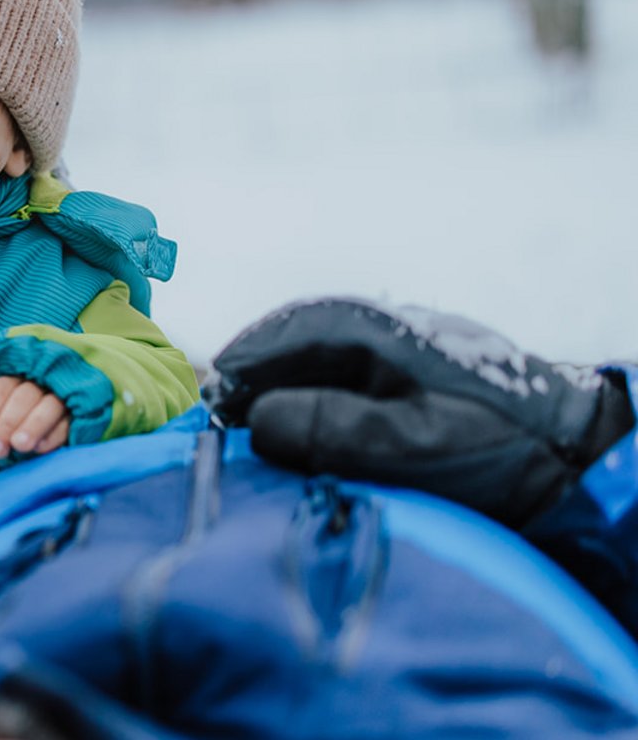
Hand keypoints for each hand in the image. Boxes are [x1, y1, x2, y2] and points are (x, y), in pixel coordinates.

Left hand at [0, 376, 69, 459]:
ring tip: (19, 446)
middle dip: (7, 422)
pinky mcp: (81, 415)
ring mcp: (63, 398)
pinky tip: (41, 448)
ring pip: (50, 406)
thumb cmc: (11, 423)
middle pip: (24, 396)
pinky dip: (55, 434)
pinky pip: (70, 421)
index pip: (1, 387)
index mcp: (15, 378)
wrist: (43, 440)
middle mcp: (40, 383)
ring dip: (33, 425)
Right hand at [209, 296, 633, 526]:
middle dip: (251, 380)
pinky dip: (304, 404)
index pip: (288, 330)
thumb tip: (257, 419)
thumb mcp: (418, 447)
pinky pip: (337, 382)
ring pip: (312, 363)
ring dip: (276, 393)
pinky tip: (295, 439)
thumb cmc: (503, 453)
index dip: (241, 365)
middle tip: (217, 425)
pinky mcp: (406, 384)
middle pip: (293, 344)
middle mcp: (382, 332)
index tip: (207, 403)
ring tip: (247, 435)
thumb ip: (336, 431)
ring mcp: (395, 356)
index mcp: (380, 330)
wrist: (580, 458)